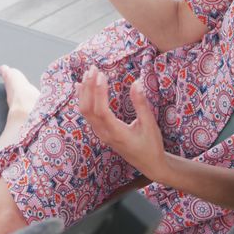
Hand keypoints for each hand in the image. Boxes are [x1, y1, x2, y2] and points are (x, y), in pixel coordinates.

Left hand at [77, 67, 167, 181]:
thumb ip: (141, 104)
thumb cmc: (151, 145)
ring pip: (85, 112)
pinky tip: (81, 87)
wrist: (149, 164)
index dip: (99, 92)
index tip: (101, 75)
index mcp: (117, 133)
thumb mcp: (149, 124)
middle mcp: (104, 134)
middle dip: (88, 88)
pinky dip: (83, 99)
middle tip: (93, 69)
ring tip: (88, 73)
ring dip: (85, 92)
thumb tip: (136, 82)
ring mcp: (100, 134)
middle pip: (88, 109)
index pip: (101, 111)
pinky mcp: (100, 132)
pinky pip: (87, 114)